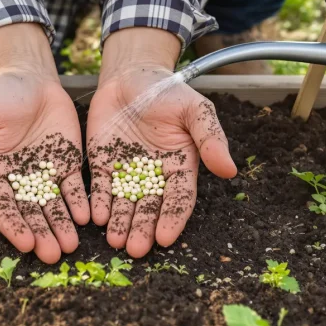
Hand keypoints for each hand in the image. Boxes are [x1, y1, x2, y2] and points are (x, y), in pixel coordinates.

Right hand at [0, 24, 89, 263]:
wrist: (29, 78)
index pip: (1, 206)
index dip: (12, 225)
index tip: (25, 243)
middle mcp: (18, 180)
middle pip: (29, 213)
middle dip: (40, 234)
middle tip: (52, 254)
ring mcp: (44, 174)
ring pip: (53, 206)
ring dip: (61, 226)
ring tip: (70, 246)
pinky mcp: (66, 164)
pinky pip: (74, 188)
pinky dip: (80, 203)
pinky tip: (86, 218)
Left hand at [87, 28, 236, 257]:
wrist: (131, 76)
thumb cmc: (169, 93)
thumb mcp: (195, 110)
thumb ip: (210, 138)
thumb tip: (230, 170)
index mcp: (180, 166)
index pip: (178, 198)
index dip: (172, 218)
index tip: (165, 238)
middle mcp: (154, 175)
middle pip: (149, 208)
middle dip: (142, 228)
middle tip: (135, 249)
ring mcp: (127, 172)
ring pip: (124, 203)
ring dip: (120, 223)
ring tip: (115, 242)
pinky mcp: (104, 165)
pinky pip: (101, 188)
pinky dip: (98, 203)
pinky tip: (96, 217)